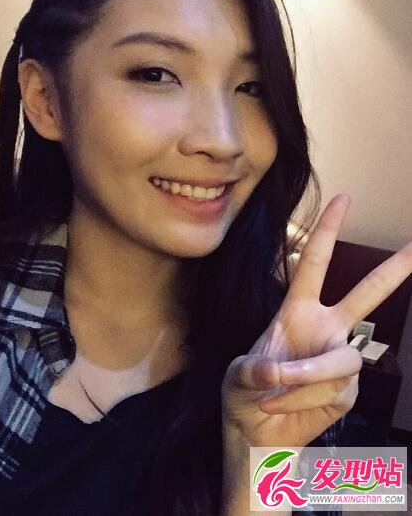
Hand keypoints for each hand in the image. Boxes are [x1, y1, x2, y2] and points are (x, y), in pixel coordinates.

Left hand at [221, 194, 411, 447]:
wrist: (254, 431)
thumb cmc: (244, 393)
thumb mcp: (237, 374)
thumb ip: (256, 370)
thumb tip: (280, 370)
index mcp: (297, 311)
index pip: (315, 264)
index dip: (327, 231)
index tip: (343, 199)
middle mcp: (325, 330)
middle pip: (365, 296)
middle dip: (393, 272)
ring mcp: (338, 360)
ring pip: (340, 362)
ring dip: (304, 379)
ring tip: (273, 392)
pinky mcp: (345, 392)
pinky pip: (334, 391)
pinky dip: (303, 399)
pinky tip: (285, 404)